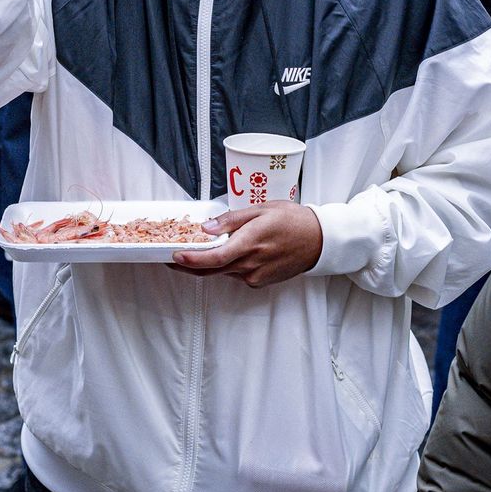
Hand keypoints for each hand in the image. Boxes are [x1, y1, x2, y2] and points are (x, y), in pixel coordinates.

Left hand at [170, 202, 323, 287]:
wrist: (318, 240)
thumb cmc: (292, 220)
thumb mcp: (260, 210)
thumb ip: (231, 220)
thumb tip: (207, 228)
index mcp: (250, 243)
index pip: (214, 258)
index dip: (191, 259)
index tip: (174, 256)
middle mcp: (251, 264)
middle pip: (212, 269)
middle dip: (189, 264)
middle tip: (173, 256)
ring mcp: (255, 276)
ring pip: (223, 272)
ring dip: (209, 263)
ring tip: (200, 249)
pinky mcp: (259, 282)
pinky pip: (236, 274)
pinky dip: (227, 265)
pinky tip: (230, 253)